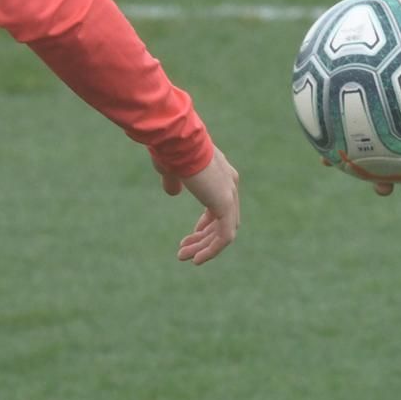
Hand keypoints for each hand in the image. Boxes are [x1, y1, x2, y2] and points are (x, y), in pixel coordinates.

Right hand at [160, 147, 239, 264]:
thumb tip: (172, 192)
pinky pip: (224, 236)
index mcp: (221, 172)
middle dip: (203, 238)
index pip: (220, 205)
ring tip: (184, 257)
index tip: (191, 236)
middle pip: (223, 220)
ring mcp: (229, 193)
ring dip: (204, 247)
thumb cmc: (170, 149)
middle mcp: (230, 182)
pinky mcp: (225, 203)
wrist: (176, 140)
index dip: (206, 223)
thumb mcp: (171, 168)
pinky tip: (197, 259)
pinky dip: (212, 250)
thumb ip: (174, 181)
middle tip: (184, 252)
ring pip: (223, 231)